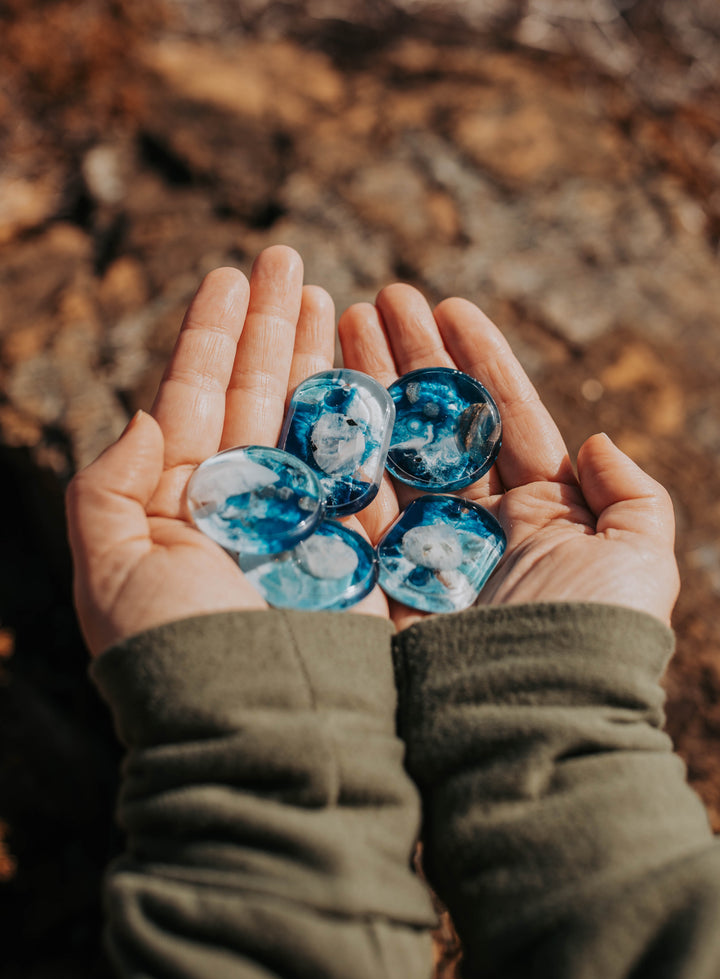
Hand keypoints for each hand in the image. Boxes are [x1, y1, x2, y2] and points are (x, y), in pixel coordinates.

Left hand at [67, 246, 387, 655]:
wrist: (254, 723)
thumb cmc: (174, 650)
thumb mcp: (109, 570)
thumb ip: (109, 488)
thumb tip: (146, 415)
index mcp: (177, 502)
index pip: (194, 397)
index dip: (210, 334)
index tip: (228, 274)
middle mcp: (239, 501)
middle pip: (255, 391)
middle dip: (269, 324)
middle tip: (285, 255)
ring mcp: (299, 517)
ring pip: (307, 415)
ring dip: (314, 352)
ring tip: (324, 291)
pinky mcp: (351, 539)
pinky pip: (356, 459)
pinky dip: (362, 409)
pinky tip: (366, 360)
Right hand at [339, 285, 679, 631]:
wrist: (529, 724)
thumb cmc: (589, 637)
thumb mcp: (638, 559)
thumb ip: (632, 495)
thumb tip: (598, 439)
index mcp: (540, 514)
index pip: (504, 418)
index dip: (478, 360)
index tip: (450, 303)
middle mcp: (475, 525)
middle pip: (436, 423)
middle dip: (410, 358)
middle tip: (378, 298)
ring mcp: (419, 548)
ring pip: (390, 449)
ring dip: (368, 385)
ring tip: (340, 320)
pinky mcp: (374, 577)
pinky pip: (353, 500)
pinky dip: (337, 448)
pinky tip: (318, 391)